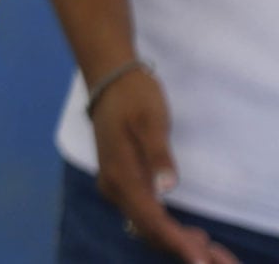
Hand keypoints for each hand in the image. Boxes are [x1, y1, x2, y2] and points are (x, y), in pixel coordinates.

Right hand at [91, 68, 238, 263]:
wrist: (109, 79)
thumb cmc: (134, 97)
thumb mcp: (151, 121)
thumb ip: (158, 155)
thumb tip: (167, 188)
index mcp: (121, 174)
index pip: (150, 218)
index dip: (175, 242)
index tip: (199, 258)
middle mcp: (114, 186)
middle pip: (146, 228)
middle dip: (179, 247)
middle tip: (216, 258)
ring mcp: (115, 186)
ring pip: (144, 224)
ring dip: (174, 241)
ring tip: (210, 251)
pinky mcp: (121, 183)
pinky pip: (142, 214)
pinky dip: (165, 229)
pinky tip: (188, 234)